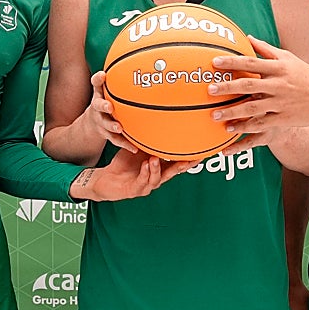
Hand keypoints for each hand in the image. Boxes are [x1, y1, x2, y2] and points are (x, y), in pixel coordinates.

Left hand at [71, 148, 195, 201]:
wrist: (106, 179)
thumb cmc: (124, 164)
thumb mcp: (138, 148)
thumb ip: (148, 139)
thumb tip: (156, 119)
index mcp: (160, 167)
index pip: (178, 162)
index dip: (190, 157)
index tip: (202, 150)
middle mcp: (157, 177)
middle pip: (174, 172)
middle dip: (184, 165)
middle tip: (193, 158)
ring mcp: (147, 185)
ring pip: (157, 177)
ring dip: (158, 168)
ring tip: (156, 158)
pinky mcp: (136, 190)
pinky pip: (142, 181)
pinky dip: (145, 172)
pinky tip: (146, 165)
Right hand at [83, 71, 138, 152]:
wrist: (92, 123)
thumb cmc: (107, 101)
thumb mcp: (108, 90)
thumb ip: (120, 79)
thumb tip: (145, 63)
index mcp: (99, 94)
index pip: (95, 84)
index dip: (98, 79)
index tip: (103, 75)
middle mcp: (97, 107)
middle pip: (97, 105)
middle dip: (103, 105)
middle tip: (109, 106)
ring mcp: (100, 121)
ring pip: (105, 124)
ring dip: (112, 126)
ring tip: (120, 128)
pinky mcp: (105, 134)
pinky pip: (115, 139)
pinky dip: (125, 143)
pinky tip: (135, 148)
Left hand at [210, 36, 308, 132]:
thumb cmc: (305, 74)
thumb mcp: (288, 58)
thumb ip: (266, 50)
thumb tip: (247, 37)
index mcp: (278, 68)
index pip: (251, 63)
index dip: (232, 62)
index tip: (215, 62)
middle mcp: (278, 85)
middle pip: (249, 86)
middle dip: (228, 88)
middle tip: (210, 89)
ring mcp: (281, 103)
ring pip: (253, 108)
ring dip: (232, 112)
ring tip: (214, 115)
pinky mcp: (284, 119)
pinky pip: (261, 124)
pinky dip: (245, 127)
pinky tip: (230, 129)